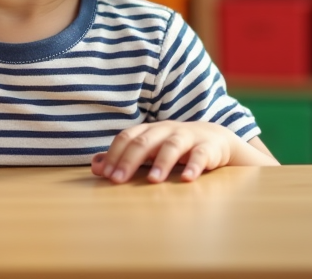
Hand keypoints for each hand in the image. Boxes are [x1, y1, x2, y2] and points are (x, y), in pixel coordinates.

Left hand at [93, 121, 257, 183]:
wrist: (215, 140)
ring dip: (161, 163)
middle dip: (129, 160)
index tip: (105, 174)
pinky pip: (201, 155)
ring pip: (172, 146)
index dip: (114, 154)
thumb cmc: (174, 147)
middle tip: (118, 180)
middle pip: (145, 141)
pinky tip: (188, 179)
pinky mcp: (209, 147)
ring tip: (152, 180)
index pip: (126, 138)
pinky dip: (194, 166)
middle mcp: (166, 130)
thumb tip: (95, 167)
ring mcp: (188, 137)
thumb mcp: (149, 150)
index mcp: (149, 130)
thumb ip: (123, 157)